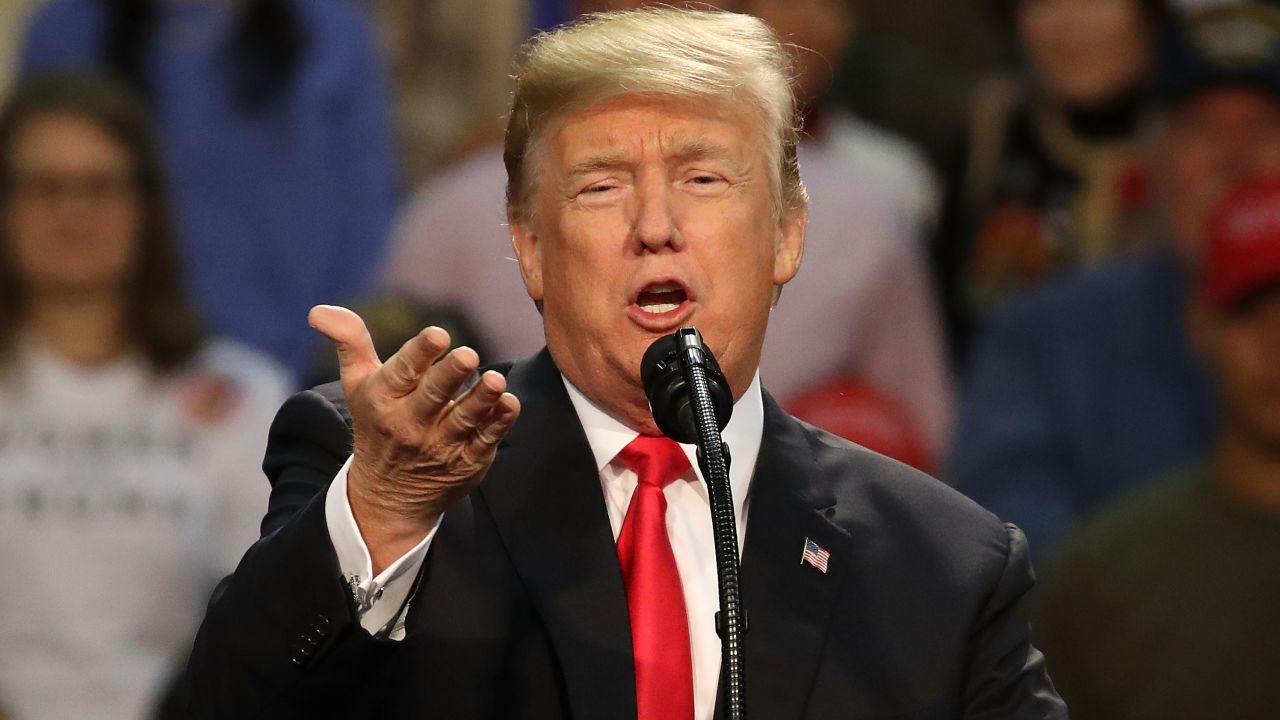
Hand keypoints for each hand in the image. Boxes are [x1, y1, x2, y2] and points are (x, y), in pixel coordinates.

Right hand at [309, 305, 520, 573]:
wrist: (387, 495)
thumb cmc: (377, 422)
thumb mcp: (358, 384)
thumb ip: (350, 342)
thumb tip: (318, 310)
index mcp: (384, 399)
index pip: (403, 372)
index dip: (421, 352)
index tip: (438, 335)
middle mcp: (411, 423)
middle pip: (434, 395)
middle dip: (451, 374)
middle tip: (468, 354)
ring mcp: (441, 445)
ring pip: (464, 419)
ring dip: (481, 399)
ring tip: (496, 380)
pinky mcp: (467, 462)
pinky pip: (485, 441)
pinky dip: (498, 423)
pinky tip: (509, 404)